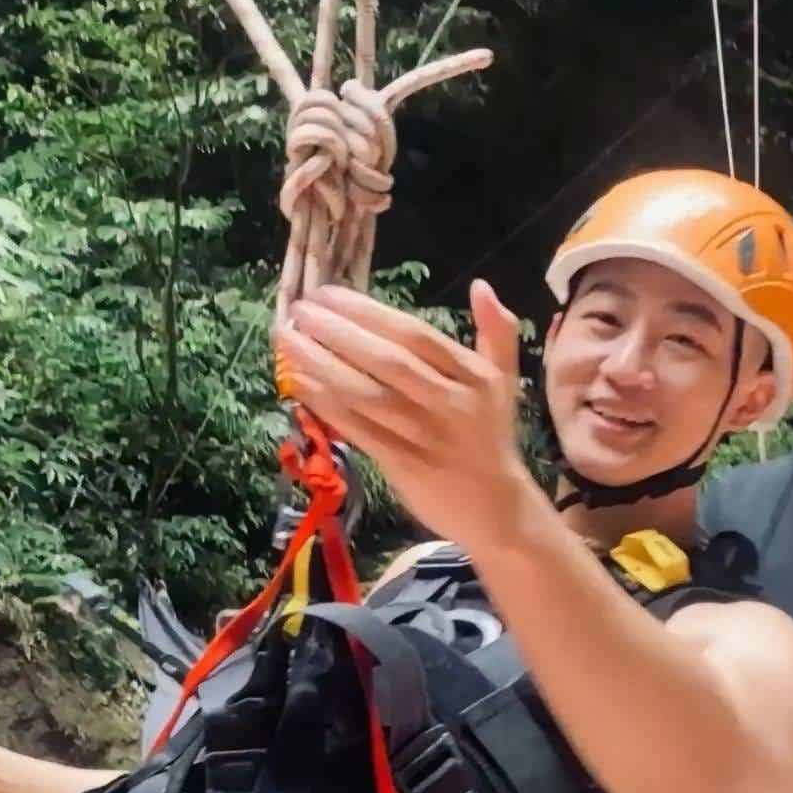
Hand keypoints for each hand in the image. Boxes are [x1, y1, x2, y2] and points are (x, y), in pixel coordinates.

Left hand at [274, 279, 532, 547]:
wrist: (494, 508)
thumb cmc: (490, 437)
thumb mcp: (504, 380)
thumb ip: (497, 331)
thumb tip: (481, 285)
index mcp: (471, 375)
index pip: (413, 335)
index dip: (368, 313)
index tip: (328, 295)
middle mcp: (447, 401)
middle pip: (386, 360)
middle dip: (338, 331)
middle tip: (299, 311)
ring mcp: (423, 435)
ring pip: (366, 394)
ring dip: (321, 365)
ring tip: (287, 341)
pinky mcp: (402, 465)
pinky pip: (357, 429)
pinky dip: (326, 405)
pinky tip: (298, 384)